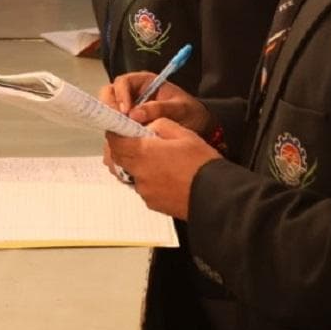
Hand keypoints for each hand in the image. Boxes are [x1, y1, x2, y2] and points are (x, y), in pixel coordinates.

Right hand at [99, 73, 211, 131]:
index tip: (125, 111)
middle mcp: (133, 93)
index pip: (123, 82)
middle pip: (110, 94)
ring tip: (119, 135)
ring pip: (110, 111)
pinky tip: (122, 143)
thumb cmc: (191, 112)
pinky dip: (116, 134)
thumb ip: (160, 109)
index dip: (120, 95)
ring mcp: (130, 109)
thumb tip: (134, 115)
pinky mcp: (130, 124)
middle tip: (117, 123)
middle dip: (110, 108)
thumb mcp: (180, 108)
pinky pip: (117, 126)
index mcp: (144, 82)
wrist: (199, 127)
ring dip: (112, 122)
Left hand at [104, 120, 220, 219]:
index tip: (119, 129)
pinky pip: (143, 188)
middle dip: (124, 149)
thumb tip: (148, 128)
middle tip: (137, 142)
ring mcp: (144, 191)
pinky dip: (149, 180)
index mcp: (143, 153)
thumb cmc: (201, 163)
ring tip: (159, 161)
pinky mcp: (152, 203)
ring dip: (138, 166)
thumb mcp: (183, 133)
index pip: (115, 142)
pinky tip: (166, 177)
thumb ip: (160, 126)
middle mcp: (139, 173)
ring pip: (131, 174)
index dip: (115, 133)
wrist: (215, 196)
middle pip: (119, 159)